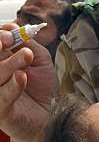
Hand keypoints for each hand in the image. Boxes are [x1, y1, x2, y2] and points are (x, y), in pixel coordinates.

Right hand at [0, 26, 56, 141]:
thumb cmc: (42, 87)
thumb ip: (28, 43)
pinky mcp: (0, 111)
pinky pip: (2, 97)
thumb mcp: (39, 60)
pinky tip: (22, 77)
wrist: (50, 116)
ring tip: (27, 55)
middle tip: (10, 40)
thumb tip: (12, 26)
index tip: (11, 33)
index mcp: (0, 62)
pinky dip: (12, 86)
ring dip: (10, 63)